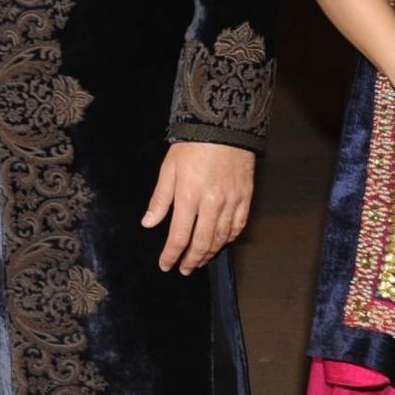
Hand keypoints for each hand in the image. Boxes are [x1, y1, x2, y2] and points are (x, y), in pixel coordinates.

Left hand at [142, 141, 254, 272]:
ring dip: (210, 253)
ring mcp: (231, 202)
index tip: (166, 265)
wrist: (224, 125)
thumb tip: (149, 223)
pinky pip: (238, 226)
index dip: (171, 255)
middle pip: (201, 243)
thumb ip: (160, 199)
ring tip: (200, 260)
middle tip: (184, 269)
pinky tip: (221, 243)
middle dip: (191, 260)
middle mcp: (211, 203)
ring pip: (221, 238)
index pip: (178, 236)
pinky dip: (229, 239)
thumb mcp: (169, 169)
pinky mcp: (246, 197)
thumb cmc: (193, 145)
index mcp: (188, 196)